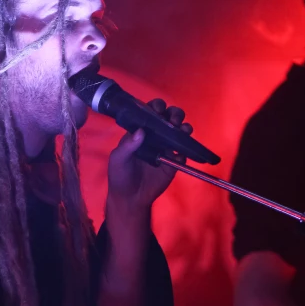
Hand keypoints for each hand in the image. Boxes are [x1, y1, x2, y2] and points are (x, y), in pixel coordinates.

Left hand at [107, 100, 192, 220]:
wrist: (130, 198)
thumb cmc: (120, 176)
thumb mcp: (118, 159)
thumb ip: (128, 146)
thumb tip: (141, 131)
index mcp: (140, 132)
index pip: (151, 113)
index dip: (156, 107)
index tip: (159, 109)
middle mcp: (155, 137)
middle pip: (169, 118)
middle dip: (174, 114)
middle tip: (173, 119)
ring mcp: (166, 148)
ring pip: (179, 132)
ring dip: (184, 127)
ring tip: (183, 129)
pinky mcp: (174, 162)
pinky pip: (183, 152)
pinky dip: (185, 149)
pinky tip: (181, 152)